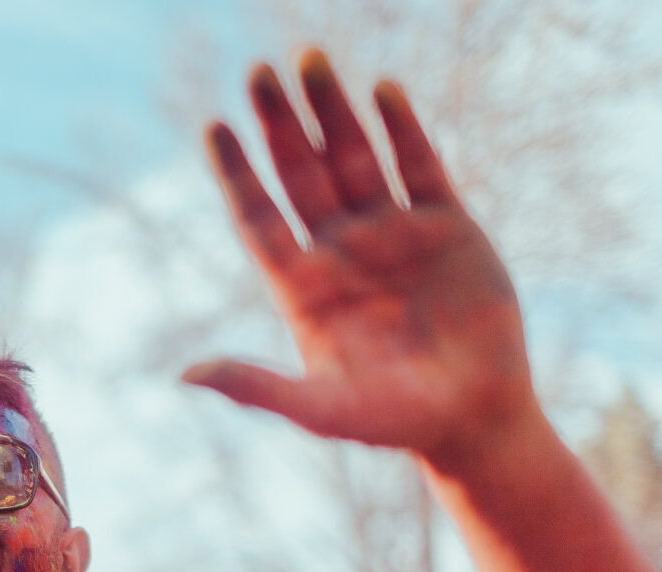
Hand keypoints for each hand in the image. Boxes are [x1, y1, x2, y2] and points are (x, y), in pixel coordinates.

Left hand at [187, 50, 534, 464]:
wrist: (474, 420)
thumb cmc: (393, 423)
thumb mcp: (321, 411)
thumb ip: (258, 388)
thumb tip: (187, 376)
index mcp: (304, 286)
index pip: (260, 216)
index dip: (238, 173)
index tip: (215, 126)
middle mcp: (341, 250)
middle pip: (300, 173)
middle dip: (280, 124)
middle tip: (257, 71)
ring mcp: (393, 233)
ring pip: (354, 158)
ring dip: (332, 111)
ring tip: (310, 59)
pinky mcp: (447, 226)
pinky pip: (418, 166)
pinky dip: (400, 130)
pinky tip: (381, 91)